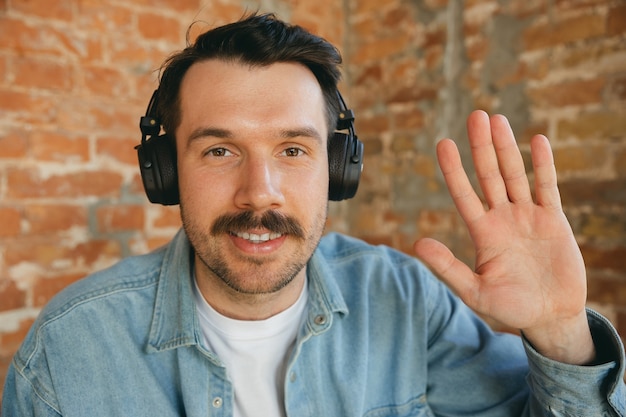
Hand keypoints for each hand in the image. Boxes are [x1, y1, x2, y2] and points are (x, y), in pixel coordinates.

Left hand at [413, 110, 594, 363]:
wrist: (551, 316)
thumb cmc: (511, 308)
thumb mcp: (475, 291)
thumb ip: (448, 268)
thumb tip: (418, 244)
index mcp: (482, 233)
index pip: (464, 194)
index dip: (454, 169)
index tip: (444, 143)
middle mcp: (502, 218)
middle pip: (489, 175)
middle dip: (481, 146)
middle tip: (475, 116)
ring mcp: (527, 216)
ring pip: (515, 174)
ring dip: (507, 147)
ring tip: (497, 119)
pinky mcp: (553, 220)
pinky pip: (546, 187)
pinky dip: (543, 165)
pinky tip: (537, 141)